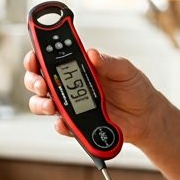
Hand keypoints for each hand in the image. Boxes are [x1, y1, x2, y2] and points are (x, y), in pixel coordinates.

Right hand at [23, 48, 160, 143]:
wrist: (146, 116)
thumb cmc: (134, 87)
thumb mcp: (125, 70)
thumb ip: (108, 62)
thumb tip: (92, 53)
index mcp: (78, 66)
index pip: (49, 58)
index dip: (36, 56)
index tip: (34, 57)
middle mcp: (69, 85)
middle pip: (39, 81)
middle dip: (34, 81)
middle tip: (42, 84)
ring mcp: (71, 105)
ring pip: (42, 104)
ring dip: (40, 104)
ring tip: (51, 105)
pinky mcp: (77, 124)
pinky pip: (61, 125)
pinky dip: (60, 125)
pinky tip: (64, 123)